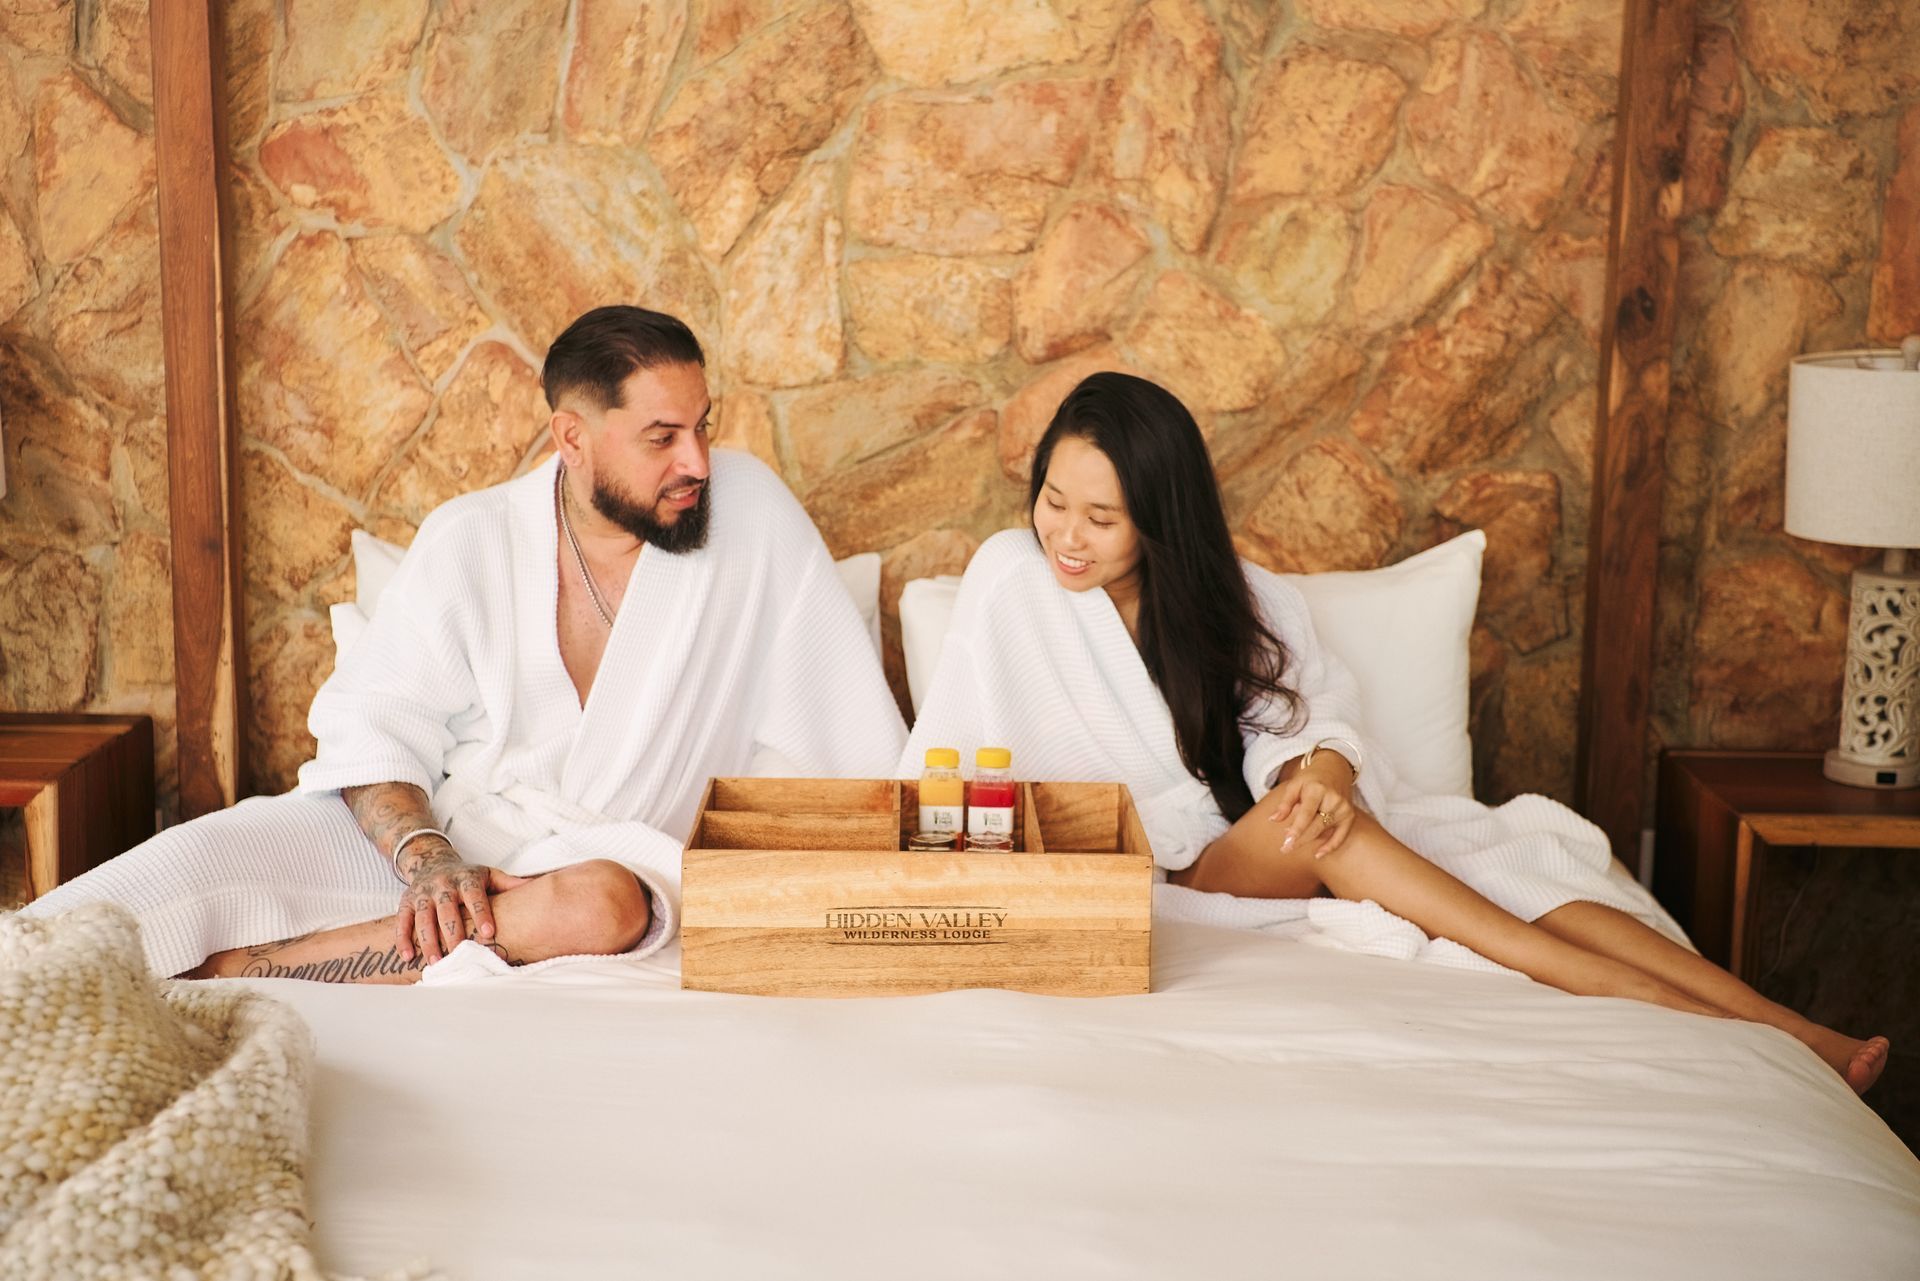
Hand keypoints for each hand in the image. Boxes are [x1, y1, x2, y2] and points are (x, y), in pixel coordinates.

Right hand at [394, 846, 526, 963]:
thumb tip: (544, 886)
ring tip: (437, 962)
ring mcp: (422, 894)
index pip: (475, 895)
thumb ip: (512, 884)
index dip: (481, 913)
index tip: (489, 933)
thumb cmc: (467, 876)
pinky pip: (402, 921)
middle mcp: (443, 885)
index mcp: (466, 878)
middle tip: (460, 955)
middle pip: (447, 909)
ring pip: (423, 918)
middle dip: (453, 932)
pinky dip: (403, 938)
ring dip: (428, 941)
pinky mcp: (406, 902)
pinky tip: (408, 956)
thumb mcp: (490, 875)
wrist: (431, 861)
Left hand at [1266, 758, 1356, 859]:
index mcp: (1317, 789)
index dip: (1296, 829)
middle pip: (1315, 825)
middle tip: (1284, 849)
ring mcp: (1343, 808)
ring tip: (1291, 846)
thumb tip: (1273, 820)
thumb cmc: (1310, 779)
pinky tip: (1318, 854)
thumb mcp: (1294, 785)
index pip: (1306, 813)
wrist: (1334, 768)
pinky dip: (1330, 846)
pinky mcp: (1349, 815)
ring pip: (1323, 831)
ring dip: (1307, 841)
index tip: (1286, 841)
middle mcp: (1333, 799)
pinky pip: (1341, 836)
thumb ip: (1285, 803)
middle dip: (1299, 839)